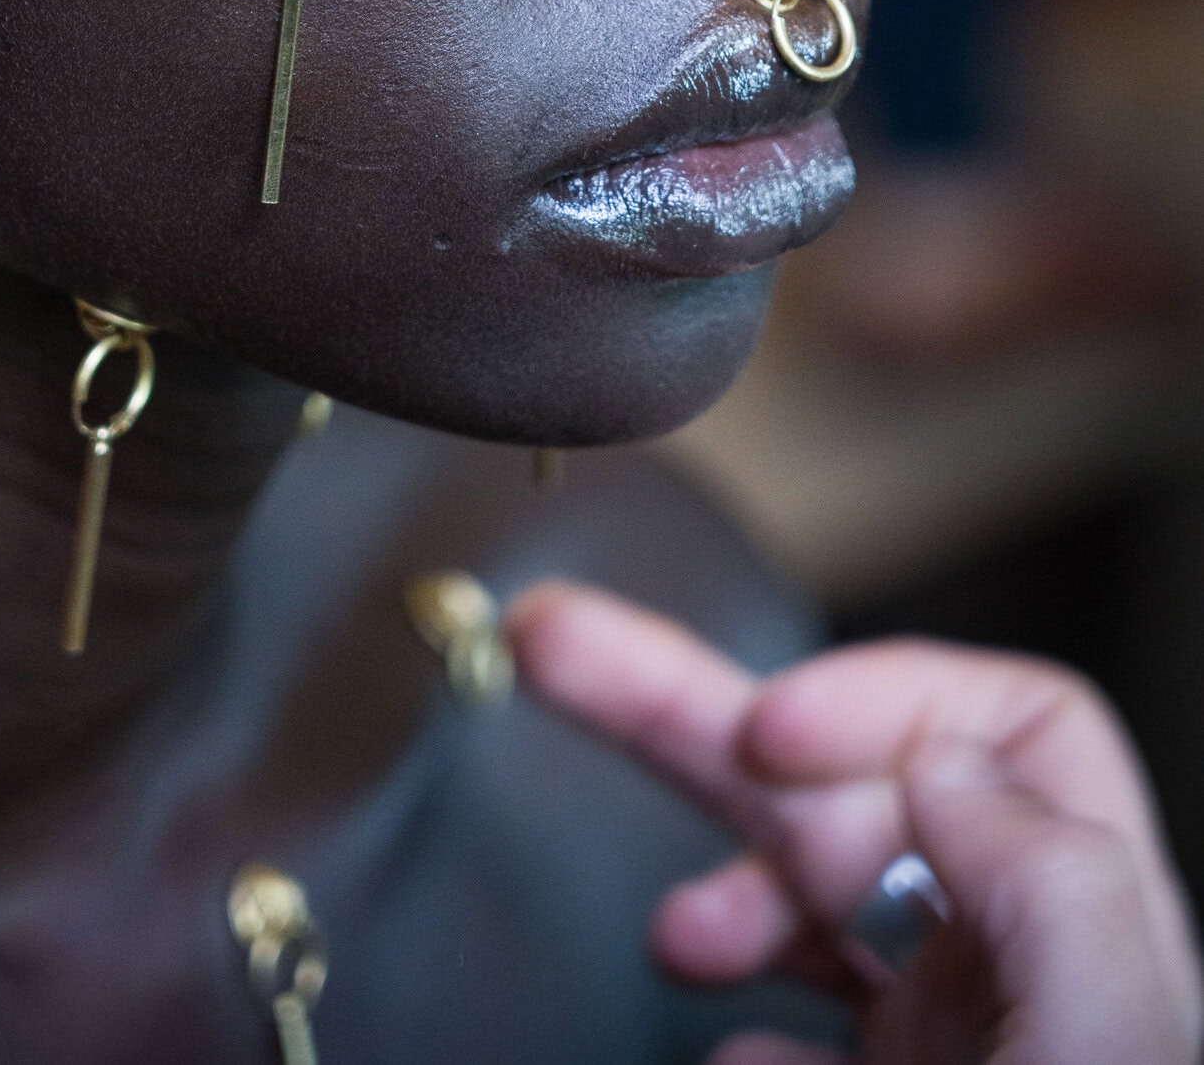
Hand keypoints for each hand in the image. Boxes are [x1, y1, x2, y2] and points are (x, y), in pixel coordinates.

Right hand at [505, 583, 1201, 1064]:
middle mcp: (1018, 977)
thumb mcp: (1109, 1047)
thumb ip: (1050, 884)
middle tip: (555, 640)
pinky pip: (802, 1039)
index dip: (878, 699)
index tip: (767, 729)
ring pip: (806, 902)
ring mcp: (953, 1049)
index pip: (1007, 731)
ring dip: (719, 886)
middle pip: (849, 790)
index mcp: (1087, 938)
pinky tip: (719, 1041)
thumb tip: (942, 762)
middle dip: (694, 706)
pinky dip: (741, 1022)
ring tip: (671, 933)